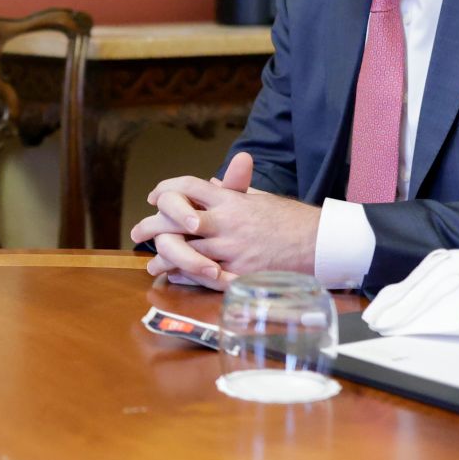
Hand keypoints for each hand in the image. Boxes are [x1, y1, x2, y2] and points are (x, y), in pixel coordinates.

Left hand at [131, 154, 319, 289]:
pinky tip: (174, 276)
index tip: (154, 197)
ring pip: (186, 252)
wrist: (320, 242)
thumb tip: (213, 183)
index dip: (166, 190)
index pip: (188, 188)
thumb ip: (233, 191)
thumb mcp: (259, 198)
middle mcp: (227, 223)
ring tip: (151, 262)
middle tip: (137, 233)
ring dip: (164, 257)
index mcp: (231, 201)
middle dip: (153, 226)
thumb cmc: (290, 219)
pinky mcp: (241, 274)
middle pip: (177, 222)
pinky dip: (186, 276)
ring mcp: (233, 250)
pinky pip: (205, 276)